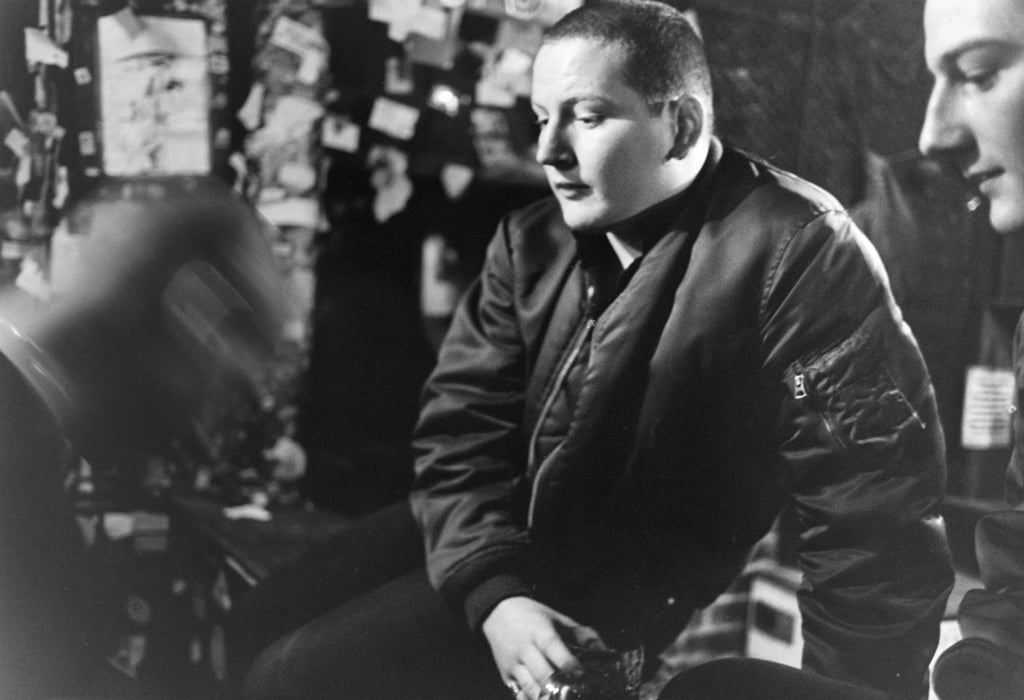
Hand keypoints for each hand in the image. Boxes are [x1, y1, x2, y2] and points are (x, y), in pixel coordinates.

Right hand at [482, 596, 603, 699]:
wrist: (497, 612)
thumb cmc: (533, 616)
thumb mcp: (559, 619)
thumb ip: (583, 635)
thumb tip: (607, 653)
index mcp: (539, 631)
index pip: (553, 648)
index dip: (568, 663)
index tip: (582, 675)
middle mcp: (525, 649)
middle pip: (542, 674)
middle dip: (560, 688)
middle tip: (577, 694)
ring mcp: (513, 664)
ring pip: (530, 688)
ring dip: (547, 697)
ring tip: (562, 699)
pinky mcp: (506, 676)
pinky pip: (520, 694)